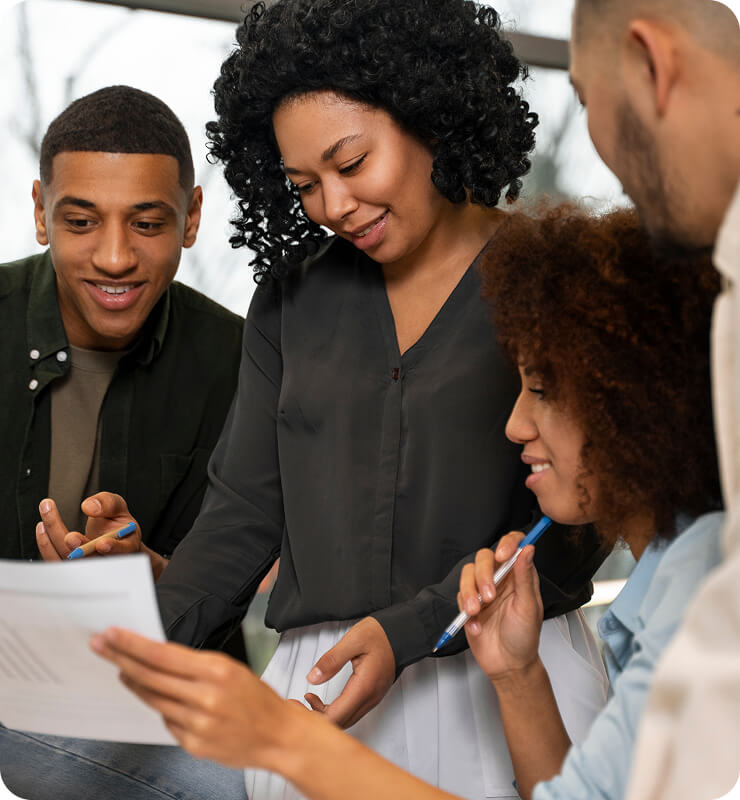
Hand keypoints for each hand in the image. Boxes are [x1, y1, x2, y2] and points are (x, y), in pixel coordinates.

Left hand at [35, 493, 165, 577]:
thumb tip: (89, 507)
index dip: (113, 549)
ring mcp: (84, 565)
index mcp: (125, 546)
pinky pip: (54, 559)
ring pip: (68, 560)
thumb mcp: (119, 508)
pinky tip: (42, 527)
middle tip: (70, 536)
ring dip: (55, 539)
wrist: (112, 539)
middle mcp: (104, 560)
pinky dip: (46, 543)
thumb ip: (108, 503)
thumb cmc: (117, 524)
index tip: (102, 543)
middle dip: (78, 548)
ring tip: (47, 514)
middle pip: (91, 559)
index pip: (121, 552)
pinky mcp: (68, 566)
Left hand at [91, 628, 301, 768]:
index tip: (112, 635)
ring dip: (134, 683)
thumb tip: (156, 655)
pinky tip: (162, 700)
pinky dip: (161, 708)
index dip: (132, 644)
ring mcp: (197, 724)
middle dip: (121, 658)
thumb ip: (193, 664)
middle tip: (101, 646)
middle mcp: (205, 697)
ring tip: (122, 670)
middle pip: (150, 676)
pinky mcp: (193, 744)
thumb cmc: (256, 698)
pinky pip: (167, 721)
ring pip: (153, 699)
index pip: (162, 654)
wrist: (278, 735)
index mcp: (216, 670)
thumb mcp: (230, 668)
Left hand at [304, 616, 394, 728]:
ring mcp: (372, 698)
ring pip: (345, 719)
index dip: (313, 716)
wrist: (402, 633)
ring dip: (325, 714)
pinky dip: (334, 709)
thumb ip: (331, 660)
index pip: (336, 716)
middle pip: (340, 723)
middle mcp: (370, 697)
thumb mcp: (353, 640)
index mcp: (364, 686)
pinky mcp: (371, 695)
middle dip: (317, 718)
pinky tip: (322, 699)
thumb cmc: (381, 634)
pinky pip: (351, 711)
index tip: (298, 706)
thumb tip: (313, 678)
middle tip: (298, 705)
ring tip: (308, 700)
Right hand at [459, 533, 543, 682]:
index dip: (508, 543)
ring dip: (469, 592)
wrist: (507, 664)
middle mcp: (500, 578)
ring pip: (467, 573)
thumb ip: (525, 577)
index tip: (503, 555)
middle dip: (483, 574)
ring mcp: (482, 590)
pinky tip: (476, 625)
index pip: (513, 545)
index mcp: (518, 575)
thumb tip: (528, 549)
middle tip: (489, 596)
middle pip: (484, 557)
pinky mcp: (468, 603)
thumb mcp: (529, 607)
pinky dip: (465, 610)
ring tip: (477, 611)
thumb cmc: (524, 636)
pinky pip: (459, 596)